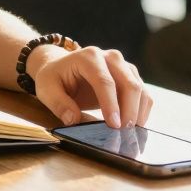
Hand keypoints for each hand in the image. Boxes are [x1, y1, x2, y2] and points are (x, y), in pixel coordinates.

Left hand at [29, 45, 151, 129]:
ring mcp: (123, 66)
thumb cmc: (54, 78)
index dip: (111, 104)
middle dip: (130, 110)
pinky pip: (143, 94)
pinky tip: (134, 126)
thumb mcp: (46, 89)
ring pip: (140, 89)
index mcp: (88, 57)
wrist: (62, 68)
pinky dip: (142, 111)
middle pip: (129, 83)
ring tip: (130, 133)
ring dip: (138, 112)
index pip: (104, 81)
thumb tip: (72, 119)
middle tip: (124, 132)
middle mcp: (110, 57)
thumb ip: (58, 103)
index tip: (114, 125)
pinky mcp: (131, 77)